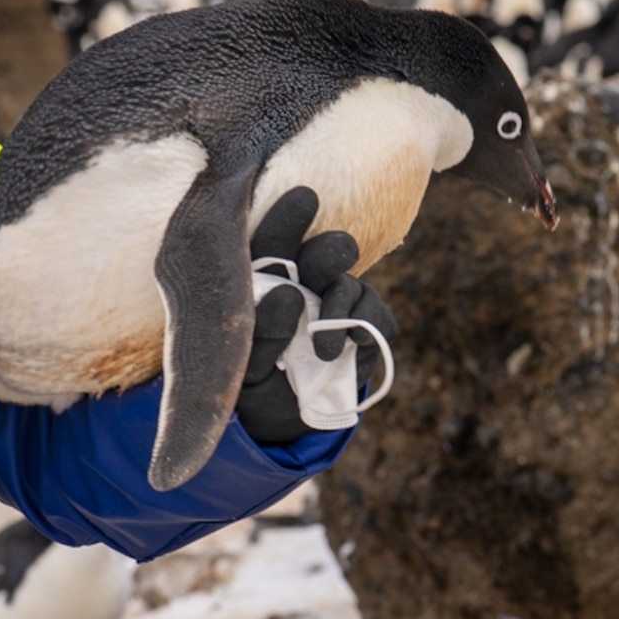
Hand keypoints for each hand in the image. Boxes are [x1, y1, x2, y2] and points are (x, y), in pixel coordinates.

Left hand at [238, 187, 396, 445]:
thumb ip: (260, 333)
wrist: (275, 421)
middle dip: (329, 254)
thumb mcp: (240, 367)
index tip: (306, 197)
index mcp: (265, 279)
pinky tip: (350, 351)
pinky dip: (369, 332)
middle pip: (328, 251)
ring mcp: (336, 305)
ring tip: (324, 349)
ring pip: (353, 286)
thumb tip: (290, 294)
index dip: (291, 215)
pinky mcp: (363, 332)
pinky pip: (379, 320)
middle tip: (322, 272)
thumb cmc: (246, 382)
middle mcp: (304, 283)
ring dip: (342, 311)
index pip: (277, 238)